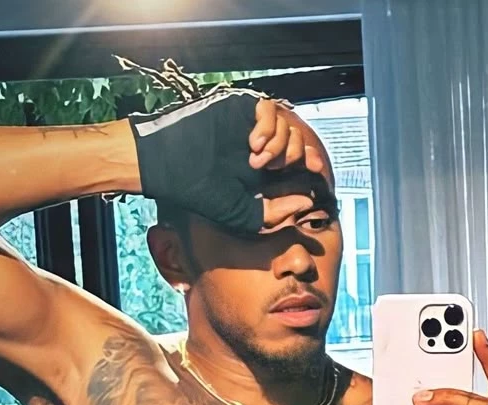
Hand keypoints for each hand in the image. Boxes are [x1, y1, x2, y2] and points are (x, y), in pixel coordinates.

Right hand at [129, 90, 321, 233]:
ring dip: (278, 145)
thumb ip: (276, 213)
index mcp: (261, 169)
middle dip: (292, 156)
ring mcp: (249, 125)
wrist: (171, 167)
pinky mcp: (239, 108)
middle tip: (267, 170)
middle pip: (297, 141)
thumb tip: (307, 200)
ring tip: (255, 160)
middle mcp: (258, 145)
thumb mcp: (244, 215)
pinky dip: (268, 128)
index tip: (316, 169)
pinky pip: (269, 109)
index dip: (310, 161)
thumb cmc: (200, 192)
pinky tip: (254, 144)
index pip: (296, 159)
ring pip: (286, 124)